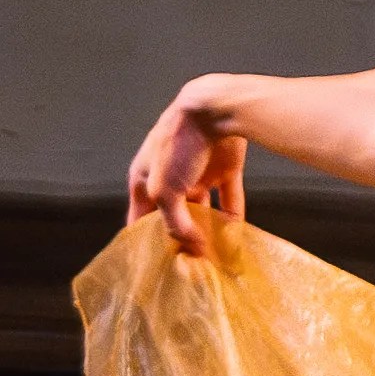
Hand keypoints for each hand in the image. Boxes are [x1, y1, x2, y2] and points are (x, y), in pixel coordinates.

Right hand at [126, 82, 251, 257]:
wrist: (214, 110)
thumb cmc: (178, 145)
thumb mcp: (165, 190)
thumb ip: (175, 223)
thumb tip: (193, 247)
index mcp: (144, 178)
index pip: (139, 217)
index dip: (145, 241)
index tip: (155, 266)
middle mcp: (169, 176)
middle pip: (173, 215)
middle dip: (181, 238)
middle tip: (191, 265)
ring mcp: (197, 172)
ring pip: (202, 208)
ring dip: (208, 229)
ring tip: (215, 254)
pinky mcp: (224, 167)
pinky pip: (228, 197)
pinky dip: (232, 215)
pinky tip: (235, 235)